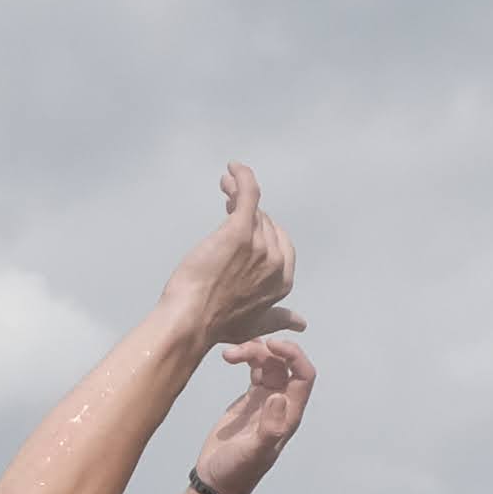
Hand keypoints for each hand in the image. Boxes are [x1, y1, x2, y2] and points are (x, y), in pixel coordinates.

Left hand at [164, 162, 304, 346]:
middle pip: (265, 222)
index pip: (280, 241)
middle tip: (228, 206)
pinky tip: (233, 168)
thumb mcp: (255, 325)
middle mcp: (276, 261)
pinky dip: (242, 177)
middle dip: (248, 212)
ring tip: (226, 184)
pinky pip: (247, 194)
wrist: (192, 320)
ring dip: (239, 192)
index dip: (262, 230)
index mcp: (283, 280)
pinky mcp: (239, 230)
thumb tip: (300, 323)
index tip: (245, 227)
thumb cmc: (217, 325)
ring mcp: (259, 244)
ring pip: (253, 207)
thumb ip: (279, 318)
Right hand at [192, 334, 314, 493]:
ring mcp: (266, 401)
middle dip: (268, 350)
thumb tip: (278, 397)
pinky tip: (230, 356)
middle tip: (241, 348)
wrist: (216, 480)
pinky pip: (256, 370)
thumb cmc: (236, 471)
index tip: (271, 345)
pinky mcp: (250, 400)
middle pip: (286, 365)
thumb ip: (269, 428)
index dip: (294, 355)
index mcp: (289, 415)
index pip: (304, 376)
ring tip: (229, 354)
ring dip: (253, 352)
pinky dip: (246, 358)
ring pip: (269, 364)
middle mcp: (281, 405)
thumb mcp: (253, 453)